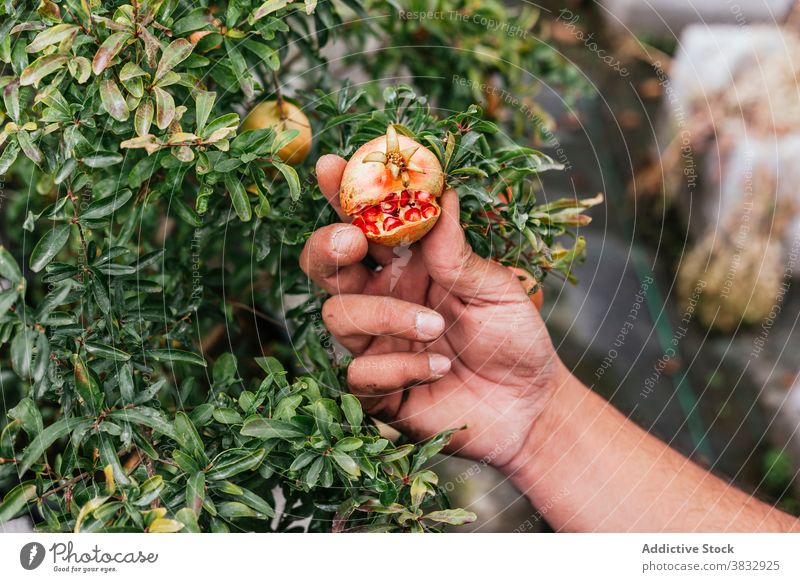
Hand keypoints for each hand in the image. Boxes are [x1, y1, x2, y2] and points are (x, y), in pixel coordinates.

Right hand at [299, 154, 567, 467]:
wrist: (529, 406)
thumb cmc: (514, 338)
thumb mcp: (498, 288)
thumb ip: (460, 250)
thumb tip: (442, 193)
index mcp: (410, 265)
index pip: (364, 222)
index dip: (341, 194)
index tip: (330, 166)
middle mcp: (384, 298)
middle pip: (325, 265)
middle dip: (327, 246)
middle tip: (351, 240)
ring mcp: (376, 343)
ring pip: (337, 315)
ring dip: (385, 315)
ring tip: (435, 326)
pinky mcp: (376, 390)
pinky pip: (359, 372)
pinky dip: (398, 367)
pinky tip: (437, 369)